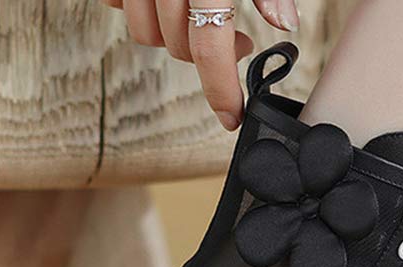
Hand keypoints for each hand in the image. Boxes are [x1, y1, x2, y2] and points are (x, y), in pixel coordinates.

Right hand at [101, 1, 299, 130]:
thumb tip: (286, 24)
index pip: (210, 51)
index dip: (222, 92)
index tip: (233, 119)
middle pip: (178, 47)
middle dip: (208, 57)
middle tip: (238, 41)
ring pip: (145, 32)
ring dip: (173, 34)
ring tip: (198, 16)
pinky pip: (117, 4)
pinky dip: (138, 8)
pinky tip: (162, 0)